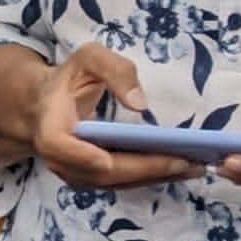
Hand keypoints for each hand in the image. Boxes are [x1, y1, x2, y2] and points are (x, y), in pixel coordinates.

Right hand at [32, 45, 194, 190]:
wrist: (47, 105)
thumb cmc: (69, 79)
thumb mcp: (88, 58)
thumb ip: (113, 70)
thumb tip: (140, 104)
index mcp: (50, 126)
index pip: (59, 146)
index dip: (82, 156)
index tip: (106, 159)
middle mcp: (60, 158)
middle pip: (101, 172)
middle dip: (144, 168)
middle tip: (185, 161)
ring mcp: (77, 174)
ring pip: (115, 182)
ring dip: (155, 176)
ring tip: (193, 166)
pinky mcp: (94, 180)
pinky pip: (123, 182)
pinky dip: (151, 176)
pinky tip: (180, 167)